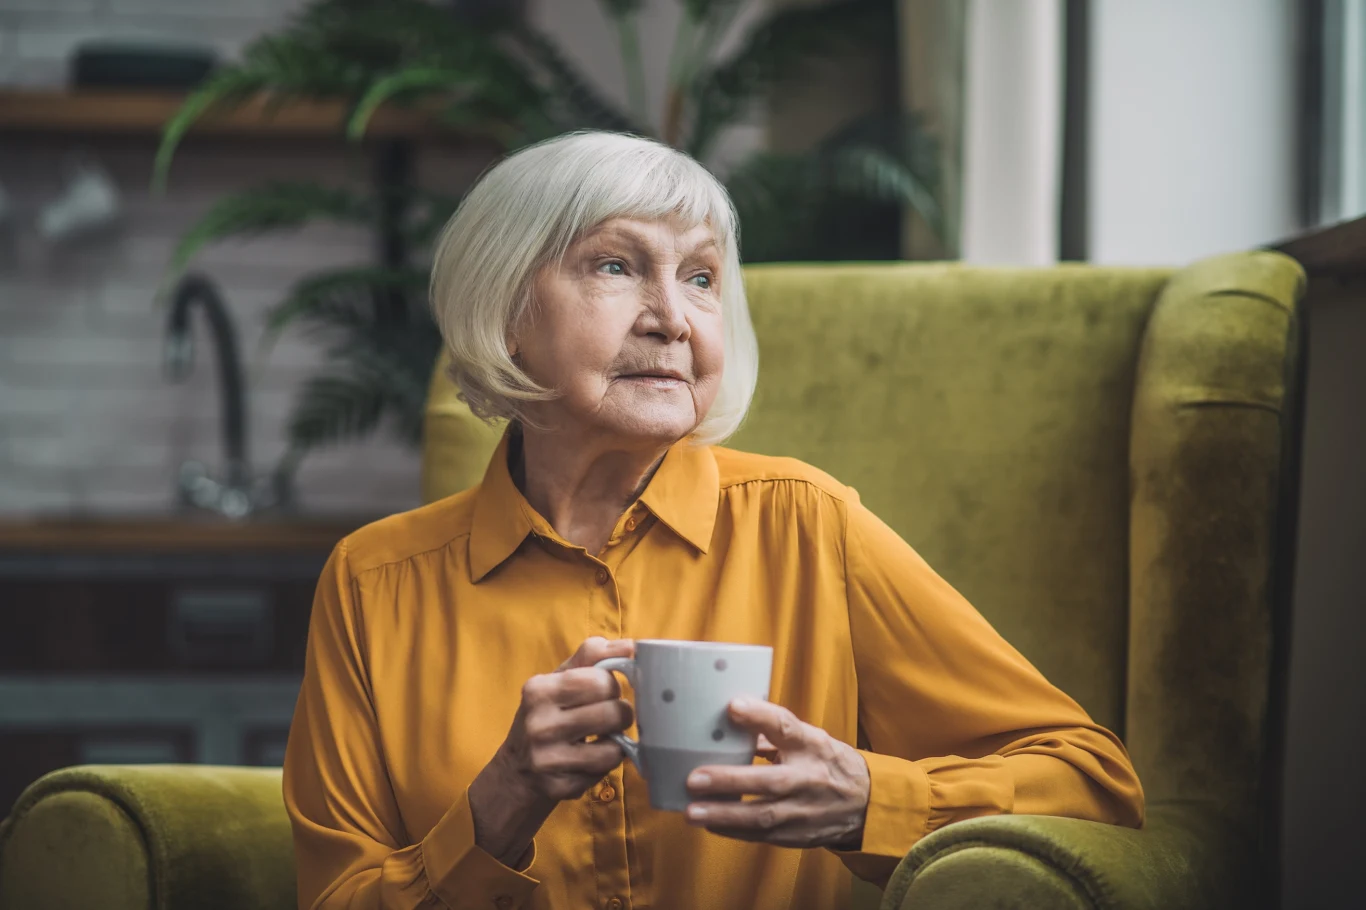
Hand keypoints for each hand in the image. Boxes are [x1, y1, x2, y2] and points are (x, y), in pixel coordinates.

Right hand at [469, 636, 634, 864]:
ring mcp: (547, 759)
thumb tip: (630, 645)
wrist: (515, 771)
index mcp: (539, 690)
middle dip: (621, 714)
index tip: (605, 692)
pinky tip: (589, 760)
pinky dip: (604, 765)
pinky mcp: (558, 787)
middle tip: (611, 717)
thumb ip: (592, 656)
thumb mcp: (559, 679)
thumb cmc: (546, 715)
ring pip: (613, 748)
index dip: (612, 686)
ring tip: (603, 738)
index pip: (601, 680)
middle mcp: (539, 724)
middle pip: (613, 712)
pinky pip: (603, 773)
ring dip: (616, 742)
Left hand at [683, 698, 869, 848]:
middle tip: (694, 779)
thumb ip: (771, 732)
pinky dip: (734, 831)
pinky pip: (762, 835)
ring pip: (762, 816)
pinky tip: (710, 825)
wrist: (865, 804)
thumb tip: (728, 719)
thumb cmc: (826, 763)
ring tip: (692, 811)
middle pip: (769, 780)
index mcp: (811, 745)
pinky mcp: (797, 834)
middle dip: (729, 781)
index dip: (760, 715)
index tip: (732, 706)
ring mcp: (803, 810)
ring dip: (724, 815)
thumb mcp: (809, 738)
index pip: (786, 726)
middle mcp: (808, 777)